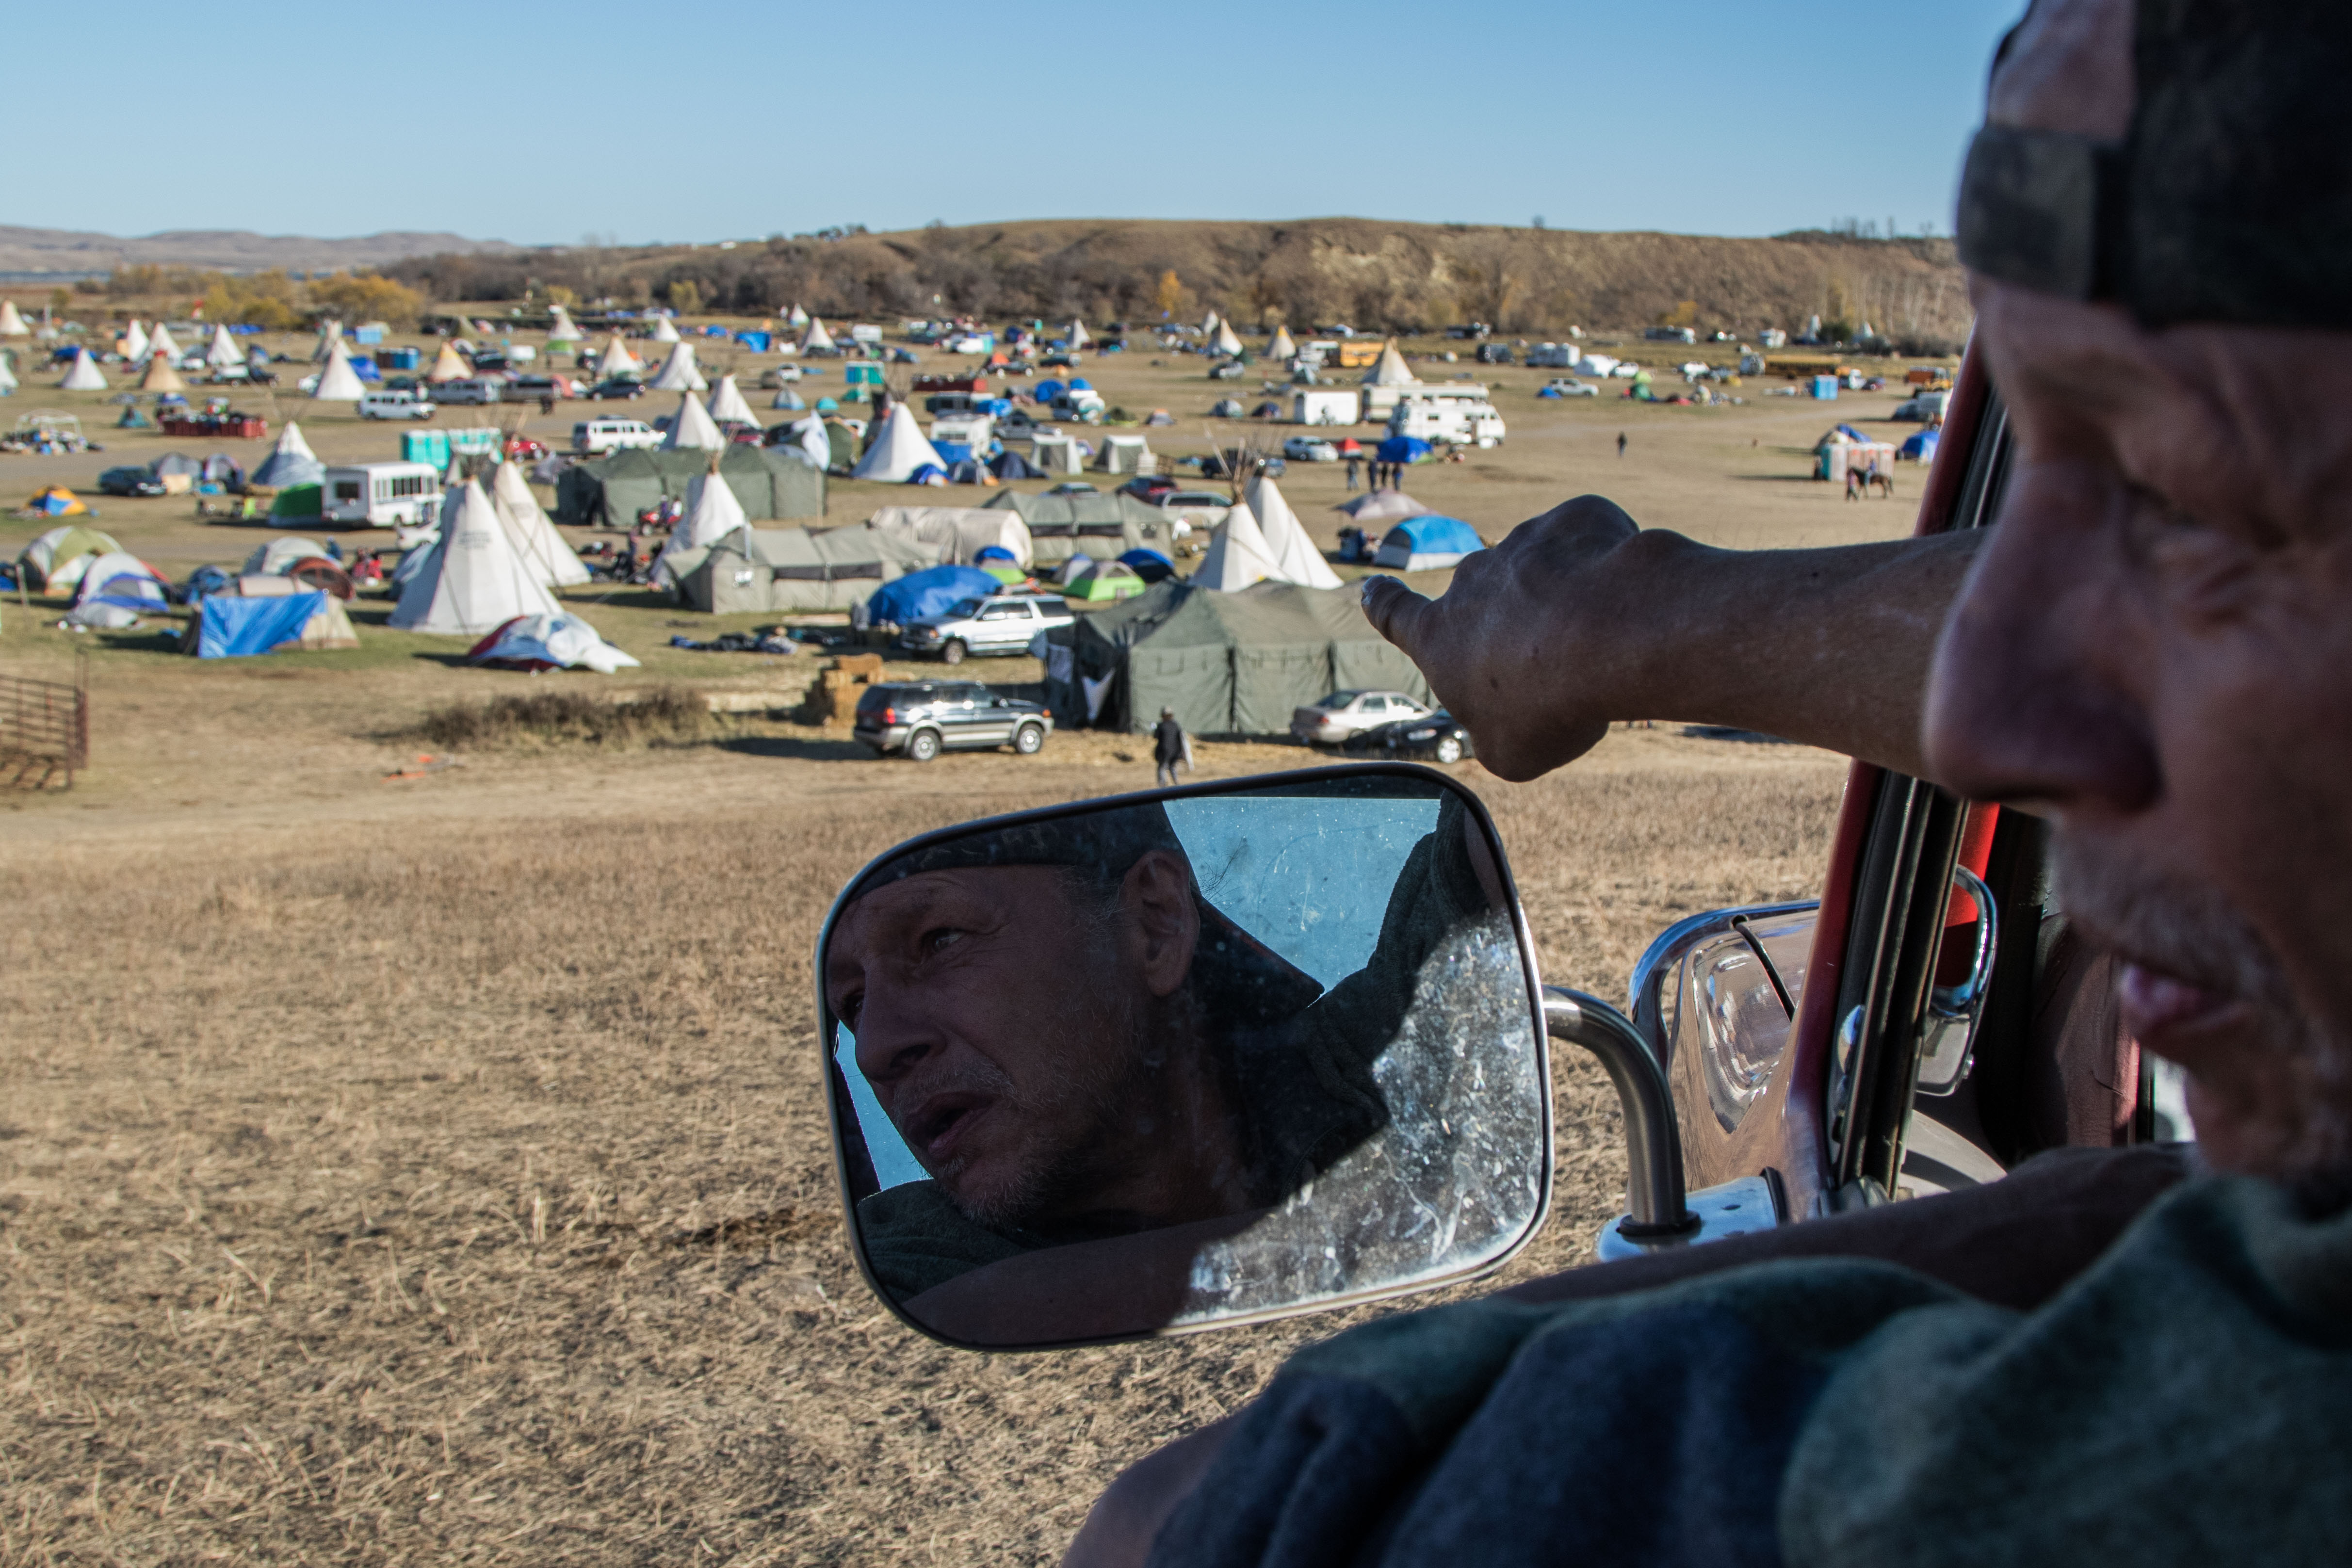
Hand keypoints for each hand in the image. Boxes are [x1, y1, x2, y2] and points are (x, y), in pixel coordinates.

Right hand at [1361, 496, 1672, 780]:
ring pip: (1547, 575)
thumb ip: (1497, 734)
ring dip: (1569, 602)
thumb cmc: (1549, 703)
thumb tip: (1509, 722)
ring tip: (1603, 642)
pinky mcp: (1576, 519)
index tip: (1375, 589)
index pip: (1395, 615)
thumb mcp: (1511, 753)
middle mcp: (1473, 581)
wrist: (1610, 636)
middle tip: (1564, 667)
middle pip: (1491, 603)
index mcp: (1440, 637)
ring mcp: (1523, 544)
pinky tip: (1626, 600)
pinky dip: (1607, 568)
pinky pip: (1589, 543)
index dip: (1384, 604)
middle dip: (1523, 627)